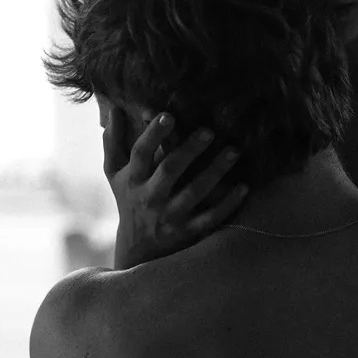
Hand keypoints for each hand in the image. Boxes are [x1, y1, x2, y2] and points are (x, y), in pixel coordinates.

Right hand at [103, 108, 248, 267]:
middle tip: (209, 130)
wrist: (138, 249)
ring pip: (194, 192)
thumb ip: (113, 142)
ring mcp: (170, 215)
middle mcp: (150, 197)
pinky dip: (228, 203)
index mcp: (133, 178)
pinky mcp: (188, 231)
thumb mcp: (115, 174)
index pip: (141, 153)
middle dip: (188, 150)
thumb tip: (114, 109)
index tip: (168, 114)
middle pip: (169, 170)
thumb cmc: (129, 200)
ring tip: (234, 151)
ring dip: (215, 171)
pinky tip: (244, 187)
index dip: (153, 134)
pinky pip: (210, 217)